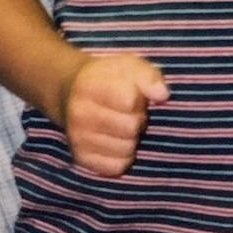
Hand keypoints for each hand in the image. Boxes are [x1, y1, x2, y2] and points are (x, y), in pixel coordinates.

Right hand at [64, 52, 169, 175]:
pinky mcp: (81, 158)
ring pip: (126, 149)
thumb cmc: (107, 78)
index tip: (133, 94)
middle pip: (130, 127)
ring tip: (121, 126)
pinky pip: (116, 167)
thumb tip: (162, 96)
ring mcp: (78, 138)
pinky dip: (122, 157)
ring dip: (131, 140)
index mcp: (89, 85)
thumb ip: (148, 75)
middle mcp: (79, 113)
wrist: (70, 92)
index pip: (130, 100)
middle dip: (137, 119)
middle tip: (129, 113)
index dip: (139, 98)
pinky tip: (116, 142)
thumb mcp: (127, 66)